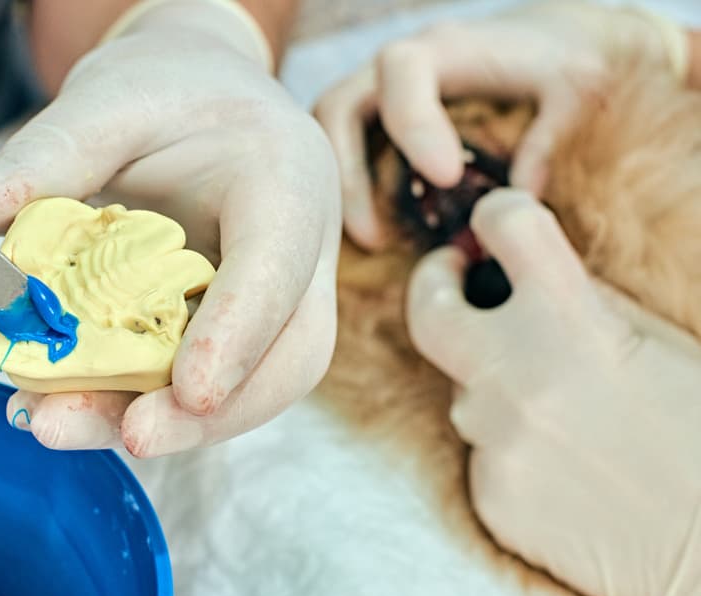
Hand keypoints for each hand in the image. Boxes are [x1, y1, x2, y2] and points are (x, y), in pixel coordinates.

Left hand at [0, 0, 340, 456]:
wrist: (201, 99)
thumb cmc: (167, 91)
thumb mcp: (109, 98)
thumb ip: (51, 152)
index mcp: (285, 179)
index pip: (277, 266)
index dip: (240, 334)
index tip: (189, 393)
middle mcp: (300, 252)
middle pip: (286, 357)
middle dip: (212, 415)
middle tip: (131, 439)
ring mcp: (279, 299)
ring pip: (253, 387)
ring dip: (169, 427)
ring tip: (62, 427)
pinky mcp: (242, 331)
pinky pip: (210, 383)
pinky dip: (144, 405)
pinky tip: (68, 407)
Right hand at [313, 0, 687, 248]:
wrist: (547, 43)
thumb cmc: (563, 65)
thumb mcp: (579, 89)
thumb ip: (553, 135)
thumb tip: (519, 199)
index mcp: (444, 47)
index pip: (404, 70)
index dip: (415, 123)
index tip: (446, 177)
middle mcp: (396, 65)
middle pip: (338, 108)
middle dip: (350, 176)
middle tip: (377, 238)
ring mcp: (376, 91)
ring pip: (327, 134)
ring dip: (339, 191)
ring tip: (374, 241)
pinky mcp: (373, 120)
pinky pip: (340, 151)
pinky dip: (347, 191)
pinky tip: (378, 231)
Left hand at [406, 189, 700, 595]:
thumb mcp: (659, 341)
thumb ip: (584, 298)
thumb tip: (526, 267)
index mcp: (571, 320)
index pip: (504, 226)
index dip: (495, 215)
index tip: (491, 225)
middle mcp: (516, 376)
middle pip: (427, 312)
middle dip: (433, 285)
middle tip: (450, 279)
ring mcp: (494, 442)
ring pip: (465, 395)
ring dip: (496, 389)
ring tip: (564, 414)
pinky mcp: (489, 497)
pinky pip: (482, 456)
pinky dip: (512, 450)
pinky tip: (566, 469)